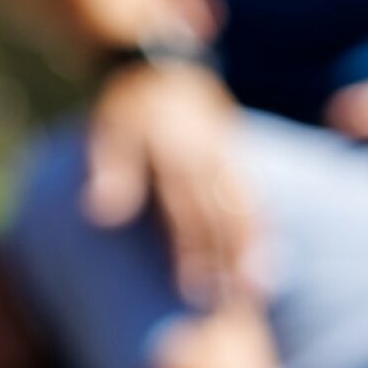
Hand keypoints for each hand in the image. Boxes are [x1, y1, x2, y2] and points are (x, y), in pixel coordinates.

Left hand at [85, 59, 255, 306]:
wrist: (160, 63)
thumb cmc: (127, 105)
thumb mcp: (109, 128)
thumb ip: (111, 169)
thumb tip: (102, 214)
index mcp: (176, 148)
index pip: (186, 206)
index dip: (191, 249)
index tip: (192, 291)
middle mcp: (208, 153)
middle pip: (221, 213)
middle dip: (226, 259)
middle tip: (226, 304)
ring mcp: (227, 153)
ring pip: (245, 206)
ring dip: (251, 249)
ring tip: (253, 292)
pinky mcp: (235, 156)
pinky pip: (254, 197)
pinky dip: (262, 229)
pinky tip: (266, 261)